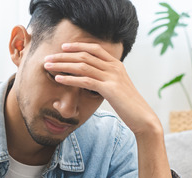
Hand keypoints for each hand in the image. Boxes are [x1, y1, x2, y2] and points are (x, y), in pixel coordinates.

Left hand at [44, 42, 161, 137]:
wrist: (142, 117)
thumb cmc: (129, 105)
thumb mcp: (118, 87)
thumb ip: (107, 80)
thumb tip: (93, 79)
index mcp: (116, 65)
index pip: (94, 48)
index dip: (77, 46)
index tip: (63, 47)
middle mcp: (114, 67)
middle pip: (84, 55)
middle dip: (64, 56)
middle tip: (48, 58)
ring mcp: (112, 77)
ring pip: (82, 66)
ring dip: (62, 65)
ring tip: (48, 66)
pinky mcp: (109, 89)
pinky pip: (85, 80)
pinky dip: (70, 78)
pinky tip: (58, 79)